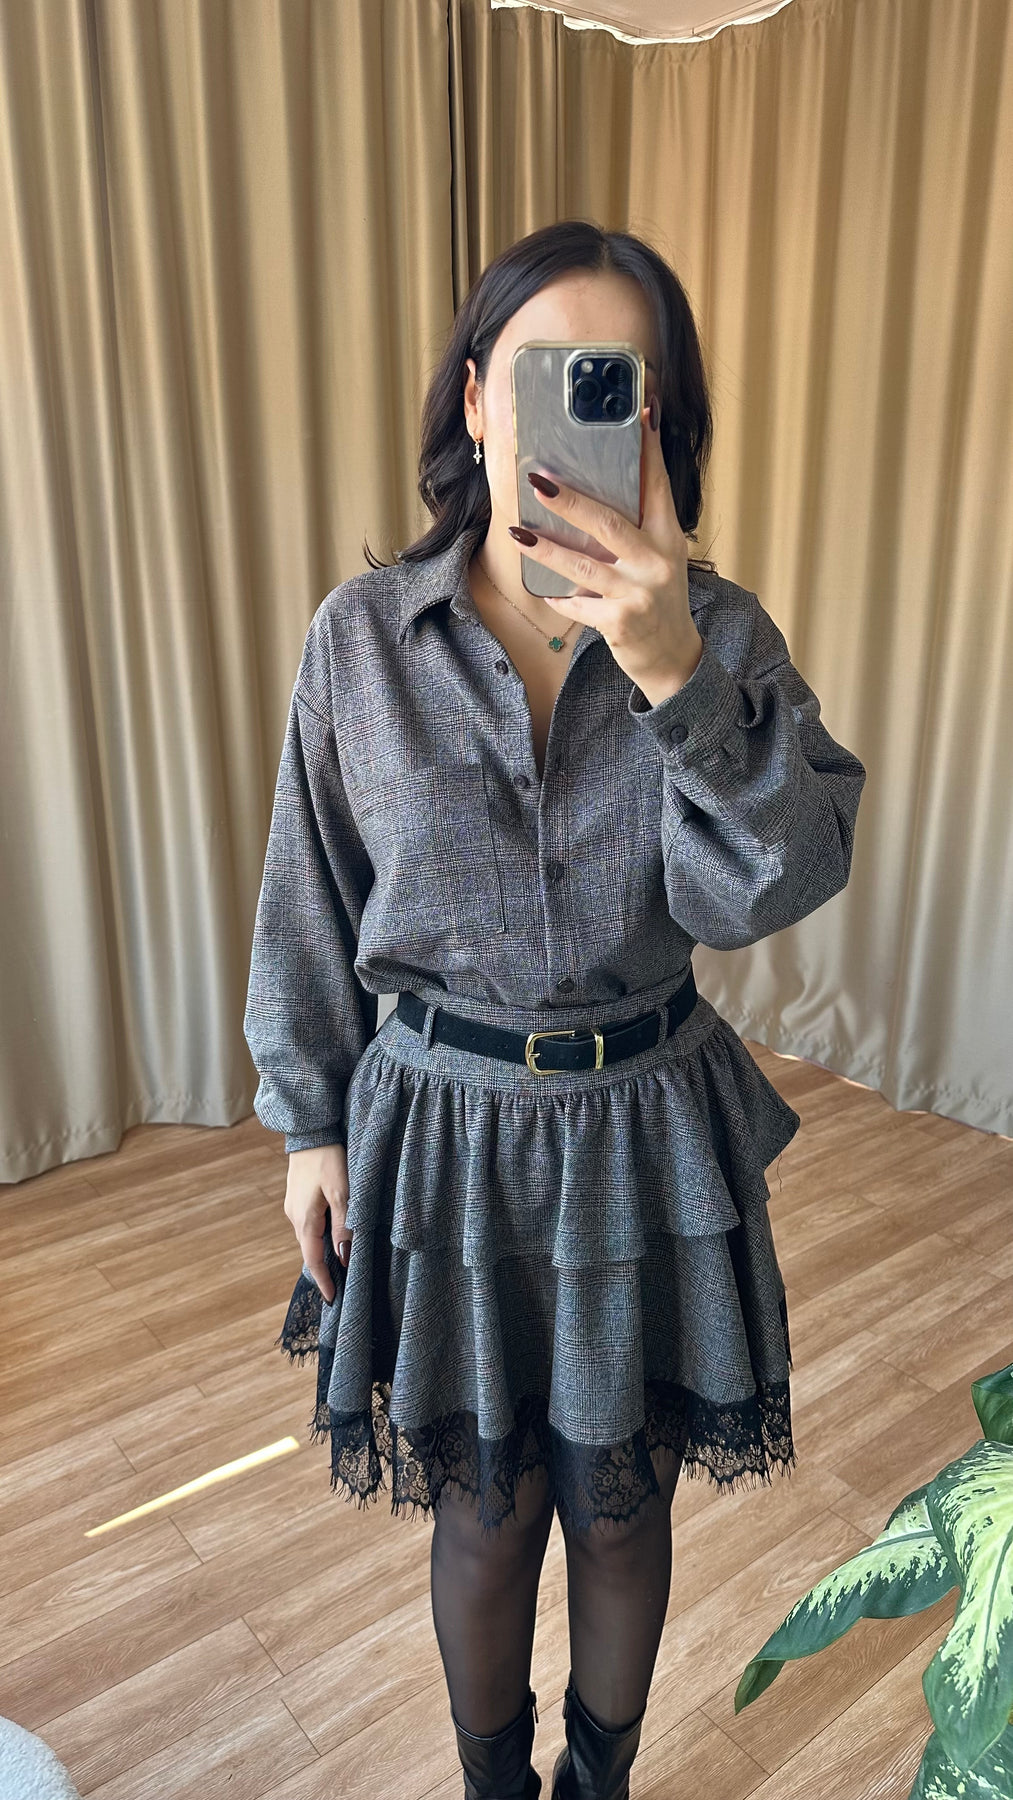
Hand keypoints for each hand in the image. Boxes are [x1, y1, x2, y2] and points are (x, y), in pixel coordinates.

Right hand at [285, 1143, 350, 1304]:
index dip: (324, 1281)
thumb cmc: (329, 1159)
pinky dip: (319, 1236)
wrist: (311, 1130)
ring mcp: (294, 1206)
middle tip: (338, 1289)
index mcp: (305, 1220)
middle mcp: (295, 1217)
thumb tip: (344, 1258)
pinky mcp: (298, 1197)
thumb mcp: (342, 1192)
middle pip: (309, 1252)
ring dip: (321, 1253)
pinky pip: (309, 1224)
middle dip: (323, 1271)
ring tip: (338, 1267)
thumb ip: (344, 1226)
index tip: (332, 1301)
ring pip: (309, 1237)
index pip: (313, 1260)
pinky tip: (332, 1237)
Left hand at [509, 400, 703, 699]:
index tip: (640, 413)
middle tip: (538, 481)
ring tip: (519, 532)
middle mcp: (658, 562)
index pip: (658, 486)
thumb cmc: (657, 599)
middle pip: (609, 524)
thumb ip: (636, 528)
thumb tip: (592, 491)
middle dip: (571, 501)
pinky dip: (559, 597)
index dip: (649, 450)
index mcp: (668, 538)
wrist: (673, 658)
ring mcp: (639, 594)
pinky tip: (543, 590)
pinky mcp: (620, 623)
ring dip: (547, 548)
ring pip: (583, 565)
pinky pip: (578, 604)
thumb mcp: (659, 559)